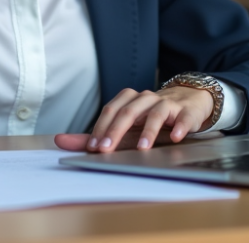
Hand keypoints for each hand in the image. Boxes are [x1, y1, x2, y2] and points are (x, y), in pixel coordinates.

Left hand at [53, 86, 213, 152]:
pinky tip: (176, 137)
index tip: (94, 148)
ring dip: (148, 131)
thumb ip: (95, 135)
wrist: (188, 103)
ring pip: (155, 112)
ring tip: (143, 148)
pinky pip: (183, 117)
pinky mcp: (186, 112)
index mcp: (129, 100)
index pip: (111, 110)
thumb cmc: (151, 117)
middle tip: (108, 149)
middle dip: (117, 130)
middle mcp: (146, 99)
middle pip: (129, 111)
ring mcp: (167, 104)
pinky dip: (179, 126)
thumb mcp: (125, 127)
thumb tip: (60, 141)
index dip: (101, 128)